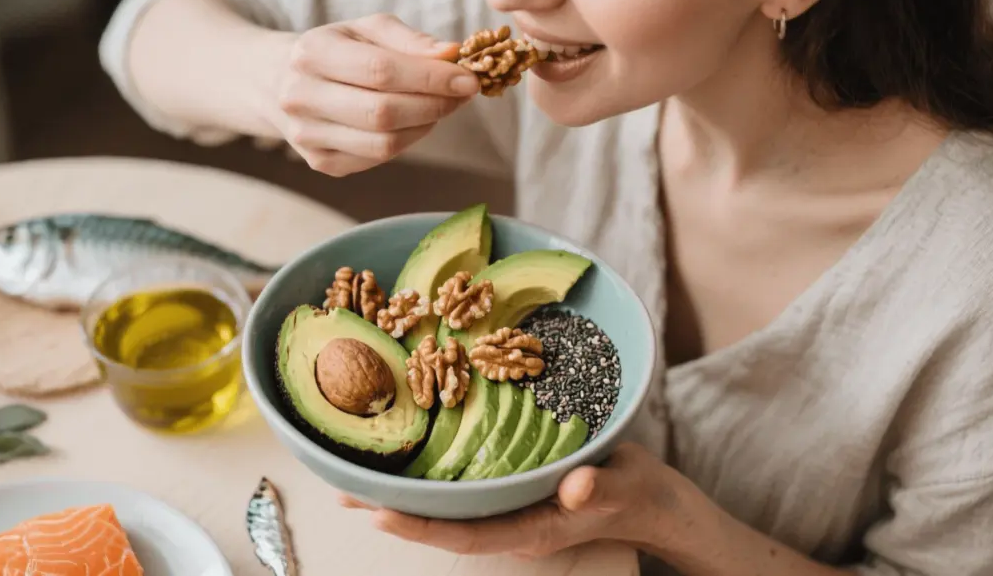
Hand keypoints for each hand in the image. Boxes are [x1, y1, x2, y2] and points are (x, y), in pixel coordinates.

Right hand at [269, 13, 479, 176]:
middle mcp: (301, 97)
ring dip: (426, 125)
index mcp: (311, 53)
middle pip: (383, 112)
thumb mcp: (366, 29)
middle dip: (435, 104)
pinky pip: (378, 158)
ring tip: (442, 105)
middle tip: (463, 94)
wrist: (275, 81)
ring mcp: (307, 136)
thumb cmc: (335, 50)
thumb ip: (409, 40)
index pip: (381, 70)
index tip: (469, 78)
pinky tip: (414, 121)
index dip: (431, 77)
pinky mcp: (321, 163)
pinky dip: (407, 141)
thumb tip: (452, 55)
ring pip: (384, 143)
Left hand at [338, 442, 692, 559]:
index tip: (378, 511)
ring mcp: (509, 508)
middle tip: (341, 491)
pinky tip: (408, 458)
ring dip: (402, 493)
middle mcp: (510, 522)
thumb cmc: (638, 493)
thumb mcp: (624, 484)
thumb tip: (575, 485)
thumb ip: (600, 486)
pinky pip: (463, 487)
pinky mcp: (511, 490)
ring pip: (446, 506)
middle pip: (440, 523)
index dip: (420, 525)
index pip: (464, 534)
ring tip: (355, 479)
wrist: (650, 501)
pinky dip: (430, 475)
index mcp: (530, 528)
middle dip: (392, 509)